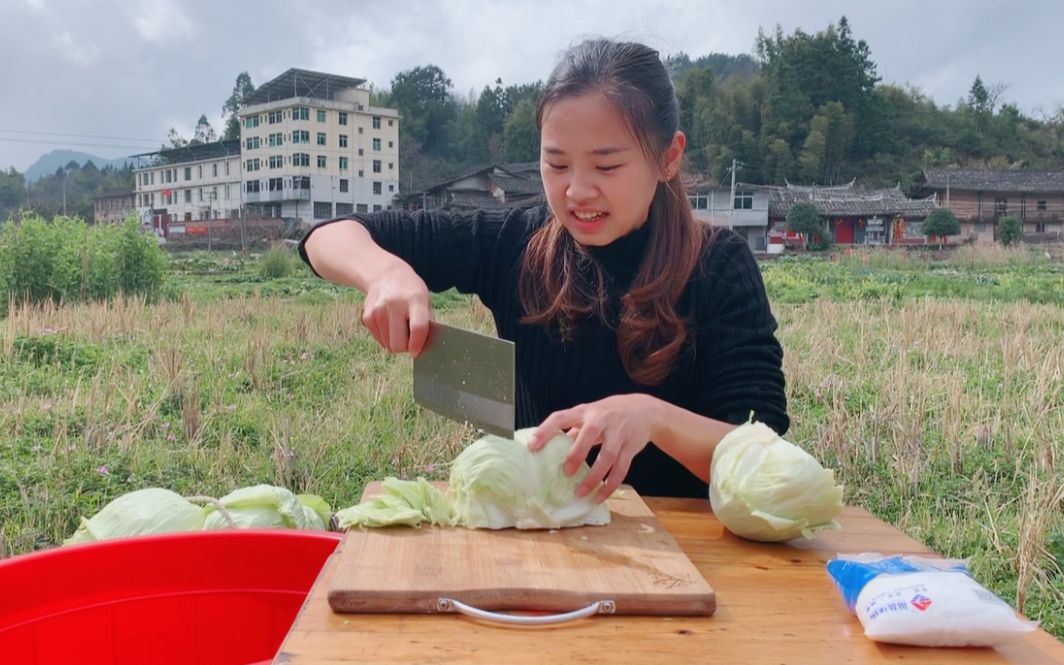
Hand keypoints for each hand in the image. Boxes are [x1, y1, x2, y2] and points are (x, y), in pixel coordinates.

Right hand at [360, 263, 432, 354]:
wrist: (386, 275)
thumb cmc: (411, 292)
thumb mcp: (426, 301)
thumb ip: (427, 324)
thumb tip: (425, 348)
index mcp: (415, 299)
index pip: (417, 328)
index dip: (418, 345)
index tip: (417, 351)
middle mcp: (394, 304)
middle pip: (398, 343)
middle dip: (405, 348)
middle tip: (409, 340)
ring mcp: (378, 310)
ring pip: (388, 345)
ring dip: (395, 342)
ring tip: (399, 327)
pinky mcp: (367, 316)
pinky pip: (379, 340)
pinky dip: (386, 337)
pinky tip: (389, 323)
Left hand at [527, 394, 662, 502]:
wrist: (646, 410)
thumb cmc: (610, 413)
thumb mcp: (590, 414)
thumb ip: (573, 428)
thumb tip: (550, 447)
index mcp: (585, 411)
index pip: (561, 417)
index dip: (546, 430)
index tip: (532, 446)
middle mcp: (602, 419)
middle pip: (589, 434)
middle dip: (577, 454)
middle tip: (566, 472)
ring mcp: (619, 433)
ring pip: (607, 456)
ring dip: (594, 477)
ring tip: (580, 492)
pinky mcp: (631, 447)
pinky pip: (621, 469)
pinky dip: (610, 485)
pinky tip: (600, 496)